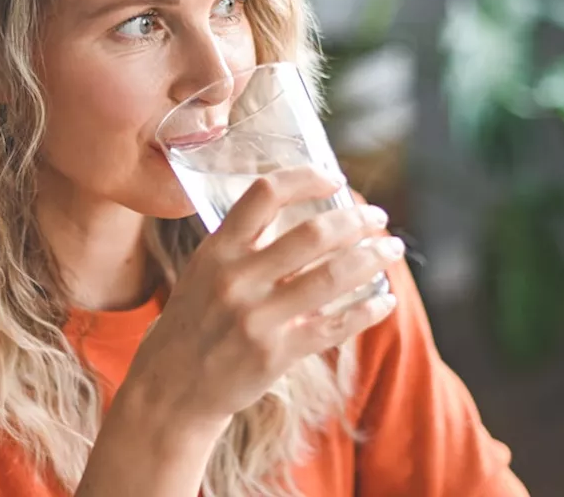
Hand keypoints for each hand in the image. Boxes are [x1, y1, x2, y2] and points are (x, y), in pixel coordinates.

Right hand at [122, 166, 403, 429]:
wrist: (172, 386)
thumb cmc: (196, 321)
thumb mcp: (204, 271)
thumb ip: (245, 243)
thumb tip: (302, 211)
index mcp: (217, 250)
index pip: (265, 194)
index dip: (306, 177)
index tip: (335, 178)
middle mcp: (235, 279)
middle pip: (312, 234)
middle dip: (356, 219)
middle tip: (378, 216)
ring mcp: (255, 319)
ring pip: (332, 277)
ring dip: (372, 258)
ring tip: (391, 249)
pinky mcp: (274, 355)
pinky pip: (334, 327)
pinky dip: (367, 310)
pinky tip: (385, 300)